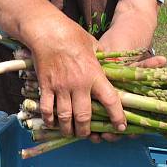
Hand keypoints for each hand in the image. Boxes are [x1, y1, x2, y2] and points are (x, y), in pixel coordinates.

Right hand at [32, 21, 125, 137]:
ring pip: (66, 117)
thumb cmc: (73, 35)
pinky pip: (48, 109)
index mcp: (95, 74)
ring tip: (70, 133)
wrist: (48, 32)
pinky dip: (50, 120)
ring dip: (68, 129)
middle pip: (84, 116)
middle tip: (87, 135)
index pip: (110, 100)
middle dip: (86, 131)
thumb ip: (102, 61)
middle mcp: (79, 84)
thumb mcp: (94, 46)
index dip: (117, 116)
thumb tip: (110, 67)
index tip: (120, 127)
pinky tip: (52, 123)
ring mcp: (61, 87)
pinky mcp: (46, 86)